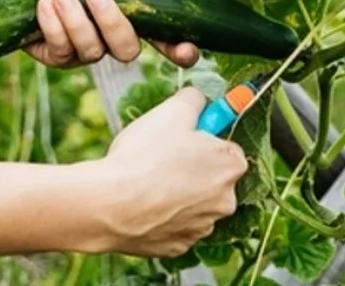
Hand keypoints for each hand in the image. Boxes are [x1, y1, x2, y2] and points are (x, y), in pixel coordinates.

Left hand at [5, 0, 199, 68]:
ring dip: (76, 21)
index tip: (185, 49)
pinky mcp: (55, 54)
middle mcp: (110, 33)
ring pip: (94, 52)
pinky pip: (63, 53)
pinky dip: (54, 26)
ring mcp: (83, 47)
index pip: (165, 38)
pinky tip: (43, 4)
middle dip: (113, 24)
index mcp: (132, 9)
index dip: (180, 49)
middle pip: (129, 50)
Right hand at [88, 87, 246, 257]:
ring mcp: (202, 227)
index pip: (227, 146)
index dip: (203, 138)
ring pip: (193, 202)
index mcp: (231, 166)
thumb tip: (198, 98)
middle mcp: (225, 201)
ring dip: (176, 192)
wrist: (113, 205)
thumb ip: (194, 100)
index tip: (185, 134)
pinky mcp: (179, 246)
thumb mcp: (172, 111)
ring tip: (145, 179)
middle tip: (161, 155)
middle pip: (212, 177)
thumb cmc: (144, 158)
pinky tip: (142, 202)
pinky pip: (174, 224)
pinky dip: (161, 214)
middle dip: (191, 167)